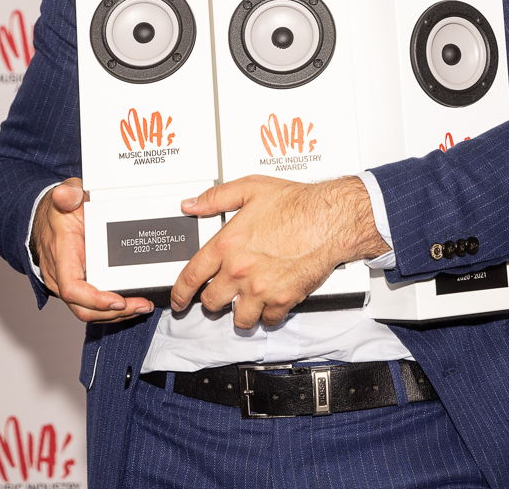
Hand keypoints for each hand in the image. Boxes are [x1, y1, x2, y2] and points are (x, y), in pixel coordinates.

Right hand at [32, 178, 152, 322]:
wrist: (50, 216)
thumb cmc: (61, 210)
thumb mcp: (67, 195)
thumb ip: (68, 193)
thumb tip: (65, 195)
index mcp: (62, 253)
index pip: (72, 287)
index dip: (94, 299)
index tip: (117, 301)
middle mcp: (61, 275)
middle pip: (83, 307)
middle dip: (113, 313)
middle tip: (141, 305)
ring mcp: (68, 282)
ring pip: (89, 310)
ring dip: (116, 314)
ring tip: (142, 306)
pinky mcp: (78, 284)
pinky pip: (92, 304)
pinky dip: (112, 307)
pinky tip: (132, 303)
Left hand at [168, 175, 389, 328]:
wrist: (329, 219)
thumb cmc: (296, 204)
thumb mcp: (250, 189)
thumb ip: (216, 197)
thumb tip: (191, 204)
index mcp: (227, 245)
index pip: (191, 277)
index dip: (180, 293)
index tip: (179, 300)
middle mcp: (240, 271)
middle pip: (211, 302)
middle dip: (212, 301)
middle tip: (218, 296)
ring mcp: (261, 289)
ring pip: (239, 319)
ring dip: (239, 314)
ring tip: (243, 305)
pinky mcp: (283, 299)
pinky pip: (269, 320)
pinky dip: (268, 316)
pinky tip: (269, 306)